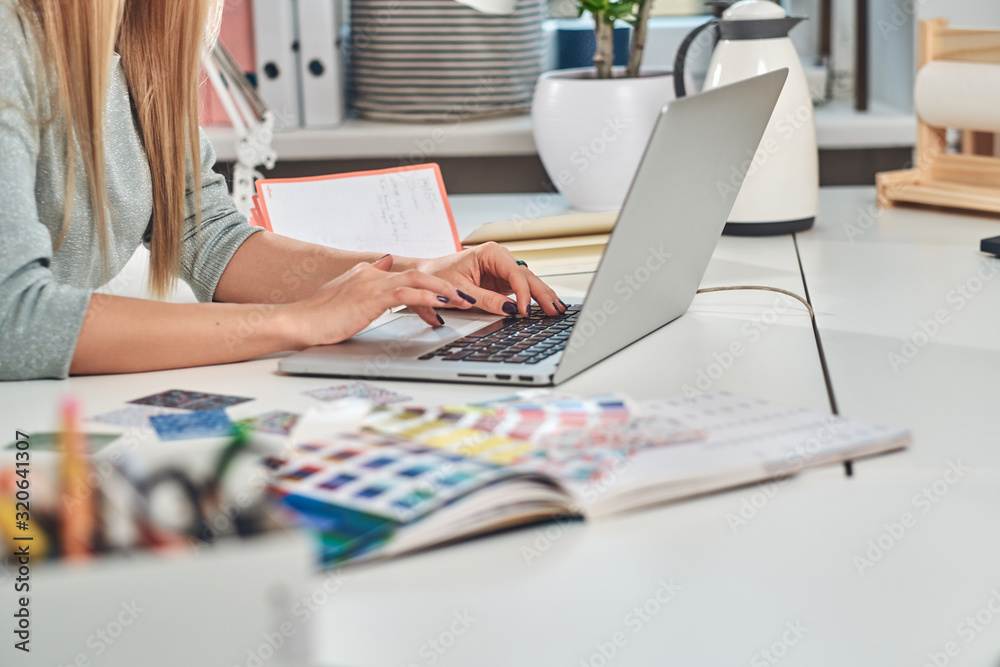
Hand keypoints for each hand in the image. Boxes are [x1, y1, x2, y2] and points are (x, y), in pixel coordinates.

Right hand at [281, 255, 472, 347]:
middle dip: (444, 284)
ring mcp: (371, 284)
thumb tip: (386, 263)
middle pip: (418, 273)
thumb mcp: (347, 293)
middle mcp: (372, 274)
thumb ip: (368, 279)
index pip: (407, 275)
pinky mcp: (370, 297)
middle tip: (466, 295)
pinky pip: (406, 293)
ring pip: (417, 280)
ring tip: (463, 299)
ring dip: (443, 289)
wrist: (300, 321)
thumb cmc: (321, 315)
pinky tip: (441, 303)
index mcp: (368, 274)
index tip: (451, 293)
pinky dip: (427, 296)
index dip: (431, 284)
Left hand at [405, 242, 565, 316]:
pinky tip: (546, 306)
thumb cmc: (438, 275)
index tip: (523, 311)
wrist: (425, 274)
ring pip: (528, 282)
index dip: (522, 294)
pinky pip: (522, 289)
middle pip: (527, 276)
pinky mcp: (502, 280)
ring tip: (557, 309)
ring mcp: (503, 268)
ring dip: (542, 296)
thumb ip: (485, 300)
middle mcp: (500, 257)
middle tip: (555, 310)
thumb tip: (508, 309)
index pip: (515, 274)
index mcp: (490, 252)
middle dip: (542, 294)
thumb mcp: (460, 290)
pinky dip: (533, 298)